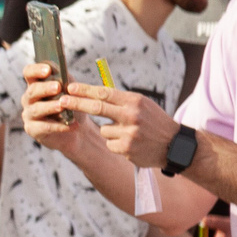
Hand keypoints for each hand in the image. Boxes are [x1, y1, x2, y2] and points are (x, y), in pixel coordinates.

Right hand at [19, 62, 81, 150]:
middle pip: (32, 90)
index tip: (48, 70)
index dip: (36, 70)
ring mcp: (29, 114)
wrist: (74, 126)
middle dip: (45, 88)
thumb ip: (65, 80)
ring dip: (50, 107)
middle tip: (58, 87)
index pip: (29, 73)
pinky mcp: (32, 129)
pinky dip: (59, 126)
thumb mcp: (70, 89)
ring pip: (36, 109)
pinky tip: (72, 124)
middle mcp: (29, 98)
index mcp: (36, 84)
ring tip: (63, 106)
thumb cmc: (70, 104)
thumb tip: (63, 73)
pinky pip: (44, 127)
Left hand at [55, 80, 181, 169]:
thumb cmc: (154, 121)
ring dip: (110, 131)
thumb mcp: (142, 104)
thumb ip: (120, 99)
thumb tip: (92, 92)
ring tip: (129, 133)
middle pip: (97, 108)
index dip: (85, 90)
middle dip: (77, 104)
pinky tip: (131, 143)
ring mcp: (129, 133)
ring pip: (104, 130)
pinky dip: (116, 143)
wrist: (175, 145)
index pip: (104, 92)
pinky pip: (110, 143)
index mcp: (135, 101)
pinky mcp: (127, 149)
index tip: (70, 87)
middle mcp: (132, 116)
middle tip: (61, 101)